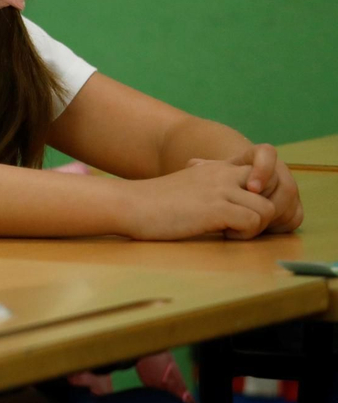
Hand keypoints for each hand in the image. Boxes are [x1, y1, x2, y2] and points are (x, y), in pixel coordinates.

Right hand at [125, 160, 276, 239]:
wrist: (129, 204)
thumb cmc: (152, 202)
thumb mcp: (185, 184)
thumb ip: (205, 183)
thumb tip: (214, 189)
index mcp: (216, 167)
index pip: (262, 168)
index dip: (264, 191)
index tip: (247, 207)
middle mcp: (222, 173)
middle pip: (273, 186)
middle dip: (268, 209)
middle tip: (247, 224)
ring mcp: (220, 190)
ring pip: (268, 208)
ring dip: (256, 226)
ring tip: (232, 231)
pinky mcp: (216, 208)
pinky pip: (253, 222)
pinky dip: (244, 235)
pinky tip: (222, 234)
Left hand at [188, 144, 303, 233]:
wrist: (231, 192)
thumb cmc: (217, 181)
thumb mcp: (211, 173)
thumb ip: (205, 168)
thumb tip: (194, 165)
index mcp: (257, 157)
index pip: (267, 154)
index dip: (263, 169)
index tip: (251, 188)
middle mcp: (278, 171)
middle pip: (285, 185)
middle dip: (268, 203)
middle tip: (249, 216)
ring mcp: (287, 190)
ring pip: (290, 204)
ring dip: (272, 216)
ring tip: (249, 225)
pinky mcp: (294, 207)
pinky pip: (295, 218)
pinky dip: (279, 226)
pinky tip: (259, 230)